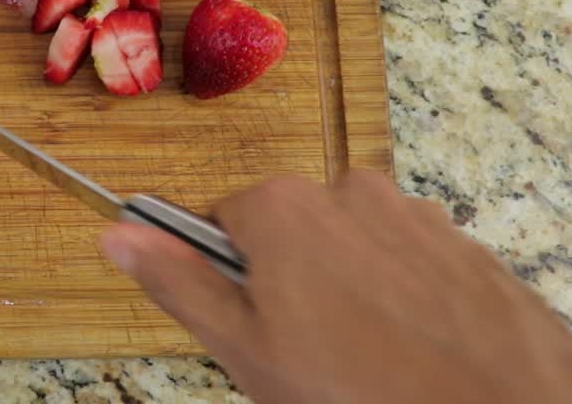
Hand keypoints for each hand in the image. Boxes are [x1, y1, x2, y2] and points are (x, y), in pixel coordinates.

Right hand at [101, 172, 571, 403]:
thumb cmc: (366, 388)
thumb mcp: (247, 349)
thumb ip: (178, 283)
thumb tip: (117, 235)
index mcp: (279, 207)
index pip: (218, 224)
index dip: (229, 280)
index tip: (250, 322)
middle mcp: (343, 189)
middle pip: (286, 232)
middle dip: (288, 284)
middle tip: (306, 351)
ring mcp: (407, 210)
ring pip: (346, 247)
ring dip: (345, 289)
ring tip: (365, 354)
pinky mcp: (454, 237)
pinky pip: (402, 258)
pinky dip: (398, 294)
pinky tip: (409, 344)